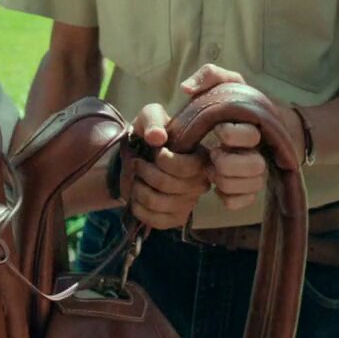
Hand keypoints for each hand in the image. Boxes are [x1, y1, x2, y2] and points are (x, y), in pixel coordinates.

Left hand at [127, 103, 209, 227]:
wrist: (136, 157)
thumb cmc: (149, 135)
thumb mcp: (149, 117)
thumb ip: (152, 120)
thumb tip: (157, 137)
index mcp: (201, 158)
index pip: (185, 168)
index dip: (163, 160)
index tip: (154, 151)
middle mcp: (200, 182)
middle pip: (168, 185)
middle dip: (144, 172)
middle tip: (138, 163)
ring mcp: (189, 203)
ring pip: (157, 202)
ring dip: (138, 188)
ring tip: (137, 178)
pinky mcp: (176, 219)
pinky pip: (155, 220)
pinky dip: (138, 207)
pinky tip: (137, 196)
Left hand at [180, 65, 268, 211]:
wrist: (245, 127)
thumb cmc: (232, 103)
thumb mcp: (225, 82)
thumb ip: (209, 75)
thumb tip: (187, 88)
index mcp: (253, 125)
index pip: (250, 135)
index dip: (233, 134)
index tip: (218, 129)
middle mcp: (259, 150)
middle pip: (255, 166)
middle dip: (230, 163)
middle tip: (214, 155)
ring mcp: (255, 172)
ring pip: (252, 186)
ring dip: (228, 181)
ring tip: (213, 171)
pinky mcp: (248, 189)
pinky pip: (243, 201)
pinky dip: (229, 197)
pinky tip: (218, 187)